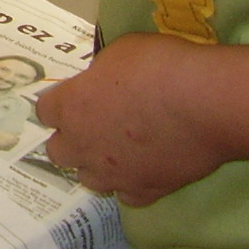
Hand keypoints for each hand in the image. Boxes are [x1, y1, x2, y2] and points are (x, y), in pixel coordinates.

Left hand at [37, 32, 223, 205]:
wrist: (205, 103)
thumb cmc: (159, 66)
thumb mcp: (118, 53)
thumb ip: (100, 74)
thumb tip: (100, 82)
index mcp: (70, 106)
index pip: (43, 111)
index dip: (59, 104)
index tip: (75, 98)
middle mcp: (83, 144)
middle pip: (58, 151)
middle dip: (71, 139)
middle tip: (94, 125)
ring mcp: (114, 172)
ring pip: (88, 179)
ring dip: (96, 165)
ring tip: (116, 151)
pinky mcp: (147, 190)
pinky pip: (127, 196)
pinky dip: (131, 184)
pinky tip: (143, 170)